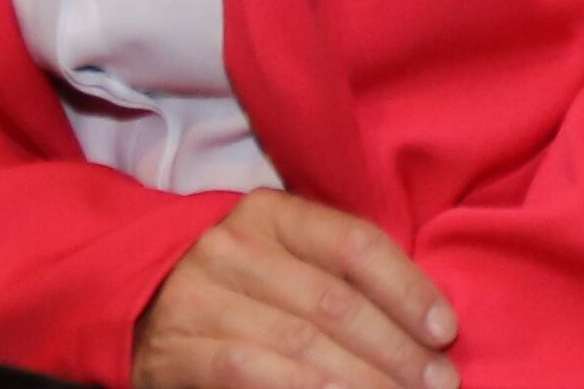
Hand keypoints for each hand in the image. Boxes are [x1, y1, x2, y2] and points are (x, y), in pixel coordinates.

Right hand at [135, 189, 458, 388]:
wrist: (137, 310)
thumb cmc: (238, 288)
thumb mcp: (284, 260)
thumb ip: (339, 276)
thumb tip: (427, 322)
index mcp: (271, 212)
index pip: (353, 244)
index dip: (406, 288)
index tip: (445, 331)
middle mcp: (232, 246)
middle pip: (332, 302)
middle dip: (394, 350)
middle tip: (438, 383)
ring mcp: (200, 298)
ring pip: (299, 346)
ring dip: (361, 381)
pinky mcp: (178, 352)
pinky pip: (253, 375)